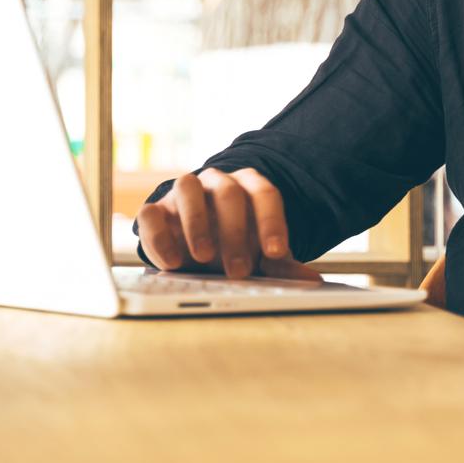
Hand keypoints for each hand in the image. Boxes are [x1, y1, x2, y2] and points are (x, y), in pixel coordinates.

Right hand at [135, 167, 322, 281]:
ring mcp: (184, 192)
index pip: (265, 193)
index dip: (271, 222)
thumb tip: (312, 280)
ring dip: (197, 222)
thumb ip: (280, 265)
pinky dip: (160, 236)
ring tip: (203, 257)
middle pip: (229, 192)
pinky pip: (152, 213)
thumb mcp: (257, 255)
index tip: (276, 252)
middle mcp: (216, 182)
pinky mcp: (155, 209)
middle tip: (239, 269)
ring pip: (188, 187)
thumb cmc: (234, 246)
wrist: (195, 244)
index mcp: (248, 186)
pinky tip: (172, 263)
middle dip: (235, 231)